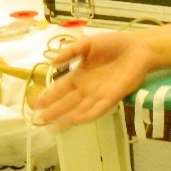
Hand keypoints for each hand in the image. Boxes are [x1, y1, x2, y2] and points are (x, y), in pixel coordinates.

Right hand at [31, 32, 157, 128]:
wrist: (137, 47)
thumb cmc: (113, 44)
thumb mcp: (87, 44)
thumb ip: (70, 52)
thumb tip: (51, 62)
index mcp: (79, 75)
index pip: (59, 89)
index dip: (47, 96)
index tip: (34, 104)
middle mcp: (86, 88)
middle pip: (66, 102)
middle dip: (52, 111)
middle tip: (37, 119)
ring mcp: (98, 94)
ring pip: (78, 109)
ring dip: (65, 118)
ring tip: (51, 126)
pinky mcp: (112, 97)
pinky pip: (97, 109)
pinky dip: (86, 115)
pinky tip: (74, 121)